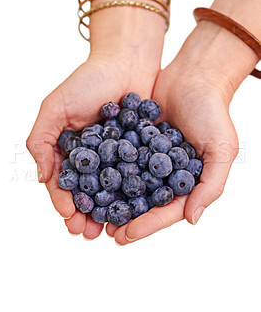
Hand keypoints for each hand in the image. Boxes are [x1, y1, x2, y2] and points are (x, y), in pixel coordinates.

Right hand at [26, 53, 158, 238]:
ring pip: (110, 192)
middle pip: (87, 193)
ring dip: (108, 213)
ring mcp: (116, 157)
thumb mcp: (55, 107)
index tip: (69, 218)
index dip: (64, 202)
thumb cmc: (88, 80)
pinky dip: (132, 196)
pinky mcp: (139, 153)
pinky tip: (134, 211)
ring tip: (109, 231)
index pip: (63, 183)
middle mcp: (92, 157)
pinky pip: (134, 179)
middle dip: (85, 215)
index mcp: (69, 149)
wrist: (127, 63)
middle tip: (89, 234)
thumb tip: (42, 178)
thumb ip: (41, 140)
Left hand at [111, 25, 240, 244]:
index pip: (166, 211)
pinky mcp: (134, 142)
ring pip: (128, 185)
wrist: (193, 76)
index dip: (148, 224)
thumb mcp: (221, 149)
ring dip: (112, 201)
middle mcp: (166, 175)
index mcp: (187, 183)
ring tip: (93, 215)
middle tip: (104, 233)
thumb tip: (192, 219)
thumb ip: (211, 185)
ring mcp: (148, 159)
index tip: (126, 235)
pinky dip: (105, 171)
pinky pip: (118, 160)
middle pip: (144, 203)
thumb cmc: (213, 112)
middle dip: (125, 219)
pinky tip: (90, 182)